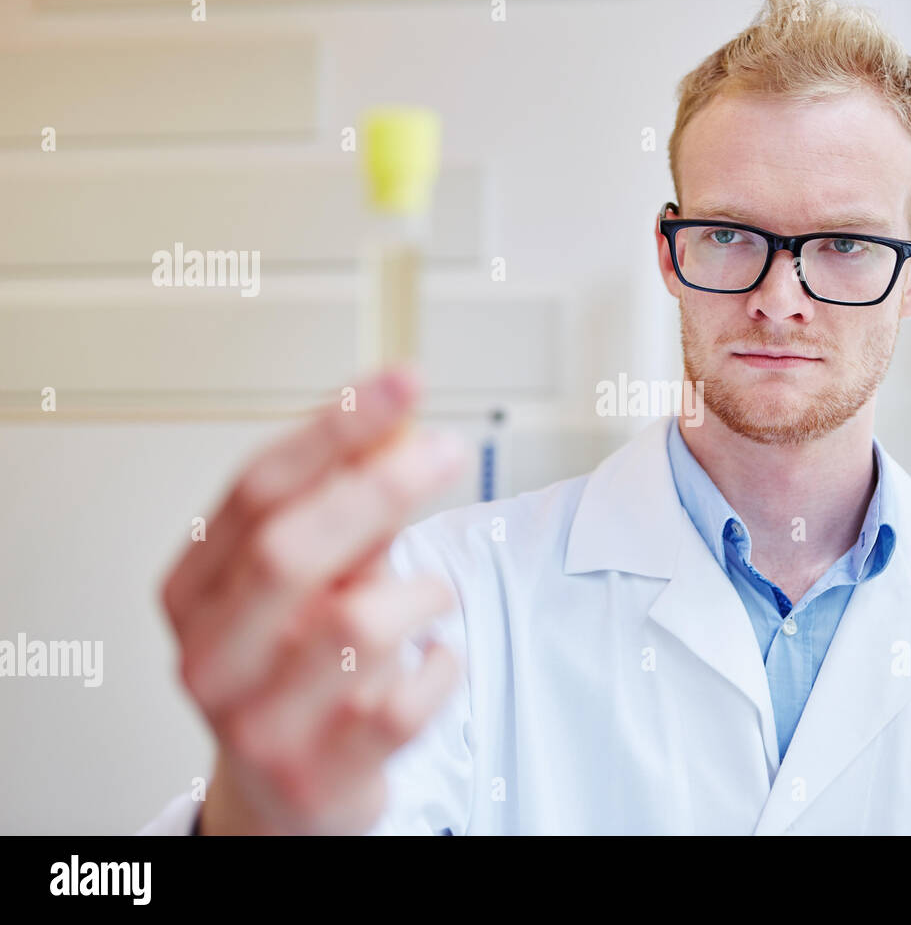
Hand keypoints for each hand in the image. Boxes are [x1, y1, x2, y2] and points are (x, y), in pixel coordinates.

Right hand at [160, 367, 466, 833]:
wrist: (283, 798)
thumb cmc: (293, 670)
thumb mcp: (305, 584)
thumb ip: (343, 512)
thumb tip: (395, 427)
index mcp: (193, 591)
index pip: (256, 488)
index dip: (335, 428)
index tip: (400, 382)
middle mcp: (211, 657)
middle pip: (292, 548)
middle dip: (382, 488)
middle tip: (447, 452)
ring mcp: (260, 723)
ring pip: (360, 625)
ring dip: (419, 596)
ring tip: (427, 601)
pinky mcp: (321, 774)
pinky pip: (405, 700)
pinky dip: (440, 666)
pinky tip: (434, 658)